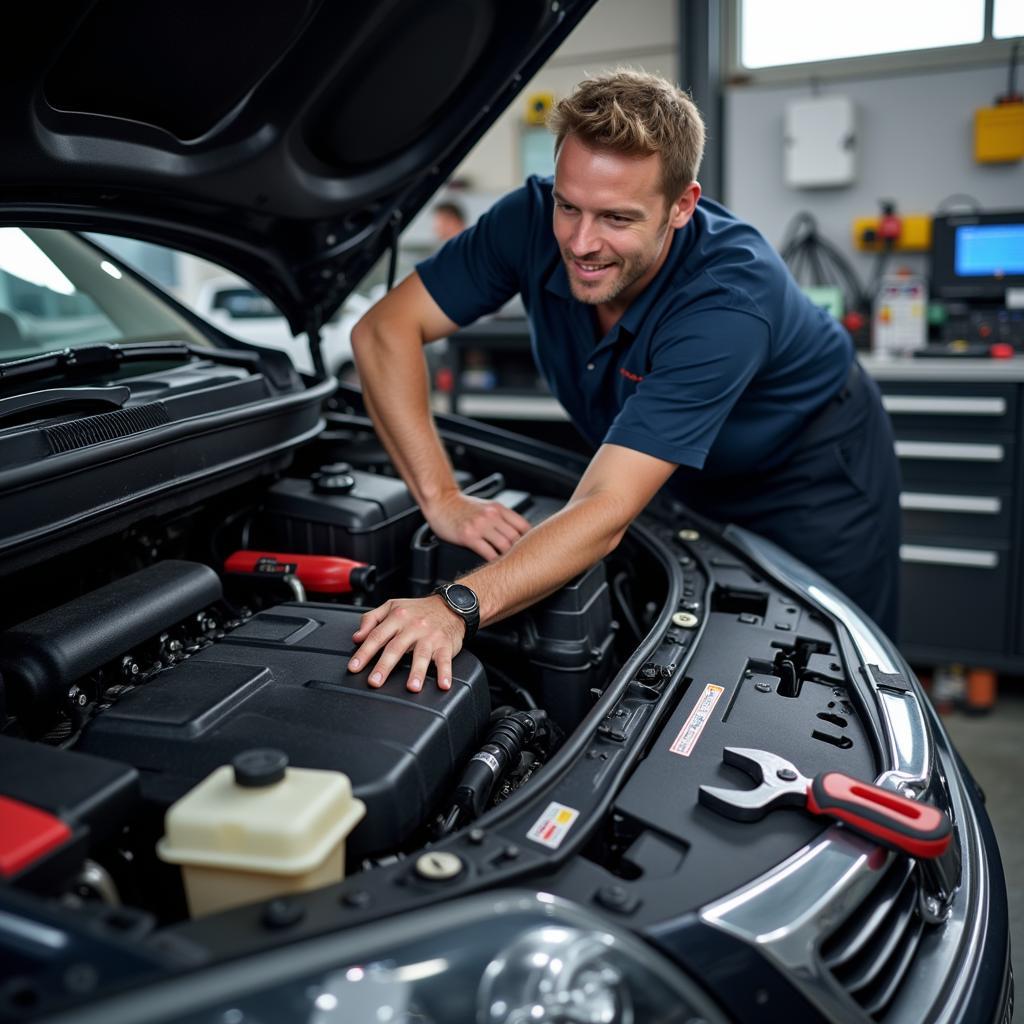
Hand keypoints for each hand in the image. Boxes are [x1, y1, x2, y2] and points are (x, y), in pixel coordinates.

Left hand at [347, 596, 463, 691]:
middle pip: (396, 648)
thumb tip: (357, 637)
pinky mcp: (445, 644)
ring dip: (417, 672)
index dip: (364, 652)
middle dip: (384, 666)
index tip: (354, 667)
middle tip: (375, 682)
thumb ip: (371, 620)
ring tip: (412, 687)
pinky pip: (444, 660)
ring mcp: (430, 636)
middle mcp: (413, 627)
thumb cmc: (418, 609)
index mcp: (397, 617)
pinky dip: (445, 672)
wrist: (450, 605)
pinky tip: (443, 684)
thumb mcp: (392, 606)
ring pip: (421, 655)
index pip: (377, 636)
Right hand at [427, 491, 530, 560]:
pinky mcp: (469, 536)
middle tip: (519, 561)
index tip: (527, 549)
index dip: (528, 540)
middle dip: (519, 551)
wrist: (441, 501)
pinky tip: (494, 565)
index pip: (523, 526)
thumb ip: (501, 517)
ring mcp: (480, 526)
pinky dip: (494, 561)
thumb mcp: (486, 506)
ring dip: (507, 557)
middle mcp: (492, 516)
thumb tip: (517, 533)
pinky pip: (488, 553)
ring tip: (508, 565)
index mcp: (498, 509)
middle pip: (516, 538)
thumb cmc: (463, 506)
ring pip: (505, 546)